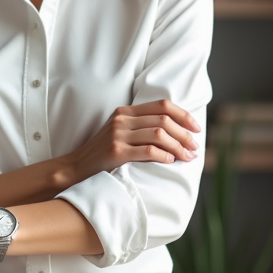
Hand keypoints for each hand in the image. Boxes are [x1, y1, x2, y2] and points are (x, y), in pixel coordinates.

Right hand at [63, 99, 200, 179]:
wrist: (76, 167)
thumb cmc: (102, 153)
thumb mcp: (119, 132)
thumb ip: (140, 126)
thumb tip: (174, 131)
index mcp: (125, 111)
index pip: (162, 105)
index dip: (183, 115)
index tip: (196, 128)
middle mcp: (122, 119)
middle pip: (164, 120)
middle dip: (185, 134)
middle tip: (195, 147)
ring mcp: (118, 134)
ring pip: (159, 134)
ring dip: (178, 146)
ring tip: (188, 157)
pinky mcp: (116, 151)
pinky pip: (148, 150)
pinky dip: (164, 155)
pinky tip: (170, 161)